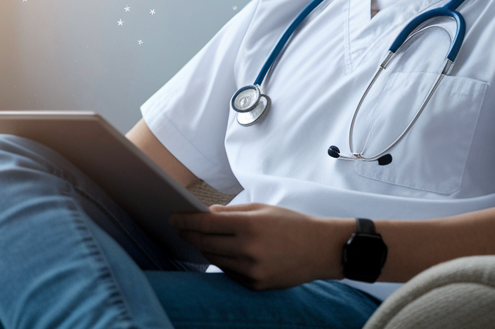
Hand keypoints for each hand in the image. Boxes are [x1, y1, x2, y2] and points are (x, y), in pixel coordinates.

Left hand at [170, 203, 353, 289]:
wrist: (321, 249)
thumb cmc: (292, 224)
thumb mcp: (262, 209)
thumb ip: (231, 212)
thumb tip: (205, 214)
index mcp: (250, 226)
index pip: (206, 223)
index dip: (186, 220)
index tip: (173, 217)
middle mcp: (248, 250)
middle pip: (206, 243)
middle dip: (190, 235)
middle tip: (181, 228)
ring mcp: (252, 270)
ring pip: (215, 260)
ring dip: (204, 249)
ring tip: (199, 240)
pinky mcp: (256, 285)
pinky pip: (229, 273)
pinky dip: (223, 262)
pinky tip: (221, 253)